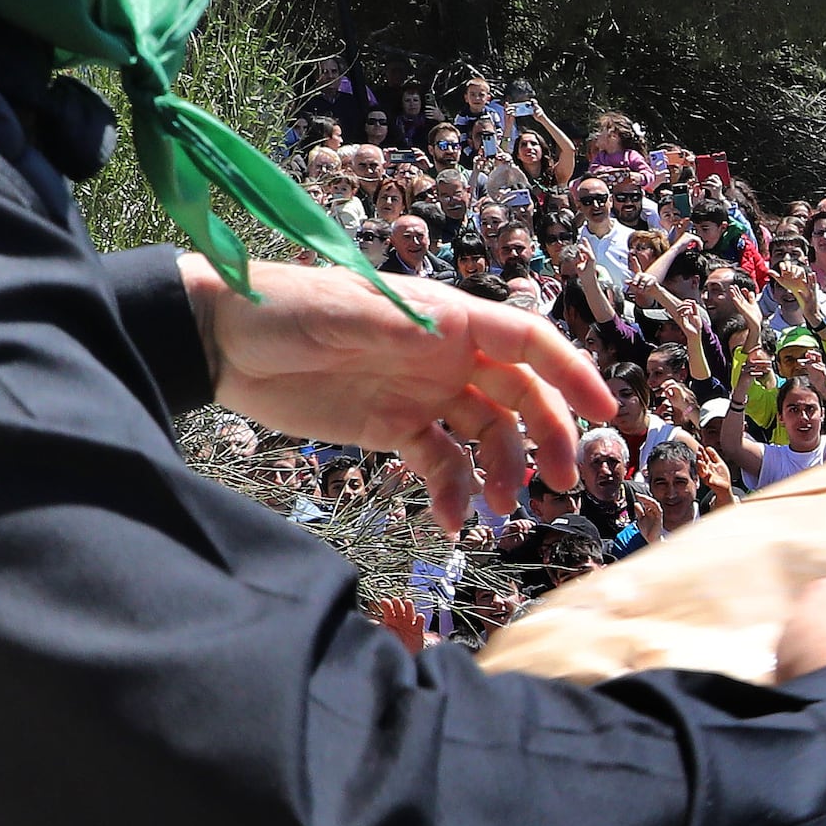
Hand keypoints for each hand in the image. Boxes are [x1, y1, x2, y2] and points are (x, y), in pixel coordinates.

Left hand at [183, 258, 608, 529]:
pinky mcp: (392, 428)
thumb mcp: (339, 310)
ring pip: (487, 437)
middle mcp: (445, 356)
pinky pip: (440, 464)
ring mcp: (422, 394)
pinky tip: (447, 518)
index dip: (571, 373)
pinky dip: (451, 492)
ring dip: (502, 472)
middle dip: (548, 438)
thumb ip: (398, 326)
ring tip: (495, 511)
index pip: (527, 342)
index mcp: (446, 318)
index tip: (605, 413)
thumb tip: (453, 335)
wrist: (220, 342)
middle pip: (521, 397)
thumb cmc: (280, 306)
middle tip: (562, 484)